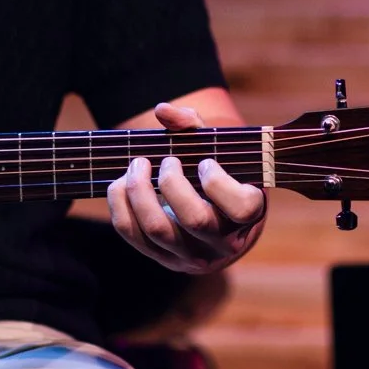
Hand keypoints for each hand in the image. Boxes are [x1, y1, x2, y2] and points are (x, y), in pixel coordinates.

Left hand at [105, 101, 266, 273]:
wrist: (215, 218)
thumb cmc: (219, 175)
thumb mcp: (219, 151)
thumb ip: (194, 126)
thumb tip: (162, 110)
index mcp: (248, 216)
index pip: (241, 208)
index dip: (219, 183)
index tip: (205, 163)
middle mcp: (222, 243)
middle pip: (193, 218)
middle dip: (172, 181)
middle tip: (167, 160)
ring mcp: (191, 256)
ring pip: (158, 229)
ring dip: (140, 190)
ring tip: (138, 165)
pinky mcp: (163, 258)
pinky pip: (133, 235)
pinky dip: (120, 204)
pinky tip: (122, 183)